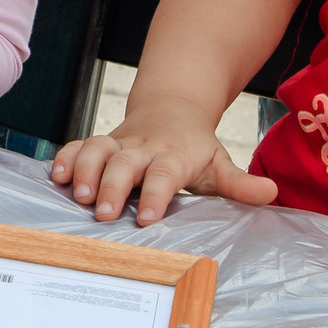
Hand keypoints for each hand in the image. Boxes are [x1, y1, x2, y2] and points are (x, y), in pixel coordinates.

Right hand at [49, 102, 276, 225]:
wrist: (171, 108)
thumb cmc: (195, 146)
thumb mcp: (220, 162)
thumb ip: (240, 182)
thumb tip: (271, 192)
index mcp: (173, 155)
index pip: (164, 175)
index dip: (156, 195)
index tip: (148, 219)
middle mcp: (142, 147)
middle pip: (124, 163)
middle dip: (112, 186)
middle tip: (104, 214)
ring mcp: (118, 142)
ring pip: (96, 149)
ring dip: (84, 170)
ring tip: (78, 195)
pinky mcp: (100, 142)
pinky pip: (78, 145)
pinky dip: (65, 157)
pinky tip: (56, 176)